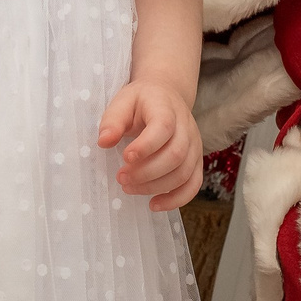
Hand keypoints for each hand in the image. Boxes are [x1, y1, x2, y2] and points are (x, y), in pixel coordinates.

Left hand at [98, 79, 201, 211]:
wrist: (167, 96)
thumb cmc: (142, 102)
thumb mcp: (124, 101)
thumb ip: (113, 120)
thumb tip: (104, 142)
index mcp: (166, 108)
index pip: (164, 126)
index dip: (146, 145)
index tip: (125, 157)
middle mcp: (186, 127)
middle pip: (175, 155)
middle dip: (146, 172)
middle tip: (121, 178)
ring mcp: (194, 145)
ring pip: (183, 173)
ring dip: (155, 186)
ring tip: (129, 188)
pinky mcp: (196, 161)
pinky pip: (193, 184)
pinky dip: (176, 199)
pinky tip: (154, 204)